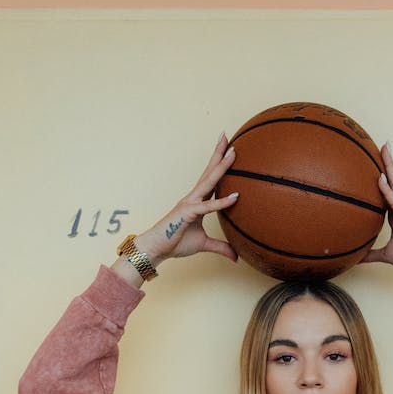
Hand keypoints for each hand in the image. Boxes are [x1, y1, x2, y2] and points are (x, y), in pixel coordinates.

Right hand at [135, 134, 239, 265]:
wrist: (156, 248)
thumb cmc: (175, 242)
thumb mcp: (204, 244)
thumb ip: (221, 247)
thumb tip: (236, 257)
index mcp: (197, 201)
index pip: (211, 179)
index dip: (219, 164)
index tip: (227, 149)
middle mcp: (194, 197)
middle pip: (209, 172)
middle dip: (219, 153)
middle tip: (227, 136)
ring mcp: (190, 203)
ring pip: (209, 181)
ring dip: (221, 166)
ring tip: (233, 150)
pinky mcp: (188, 213)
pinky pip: (208, 207)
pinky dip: (222, 202)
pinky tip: (236, 196)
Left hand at [360, 144, 392, 273]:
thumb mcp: (386, 254)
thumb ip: (371, 255)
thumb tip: (357, 259)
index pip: (387, 191)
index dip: (382, 176)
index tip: (376, 162)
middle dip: (388, 163)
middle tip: (383, 145)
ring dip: (389, 167)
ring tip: (385, 149)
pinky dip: (386, 190)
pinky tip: (379, 178)